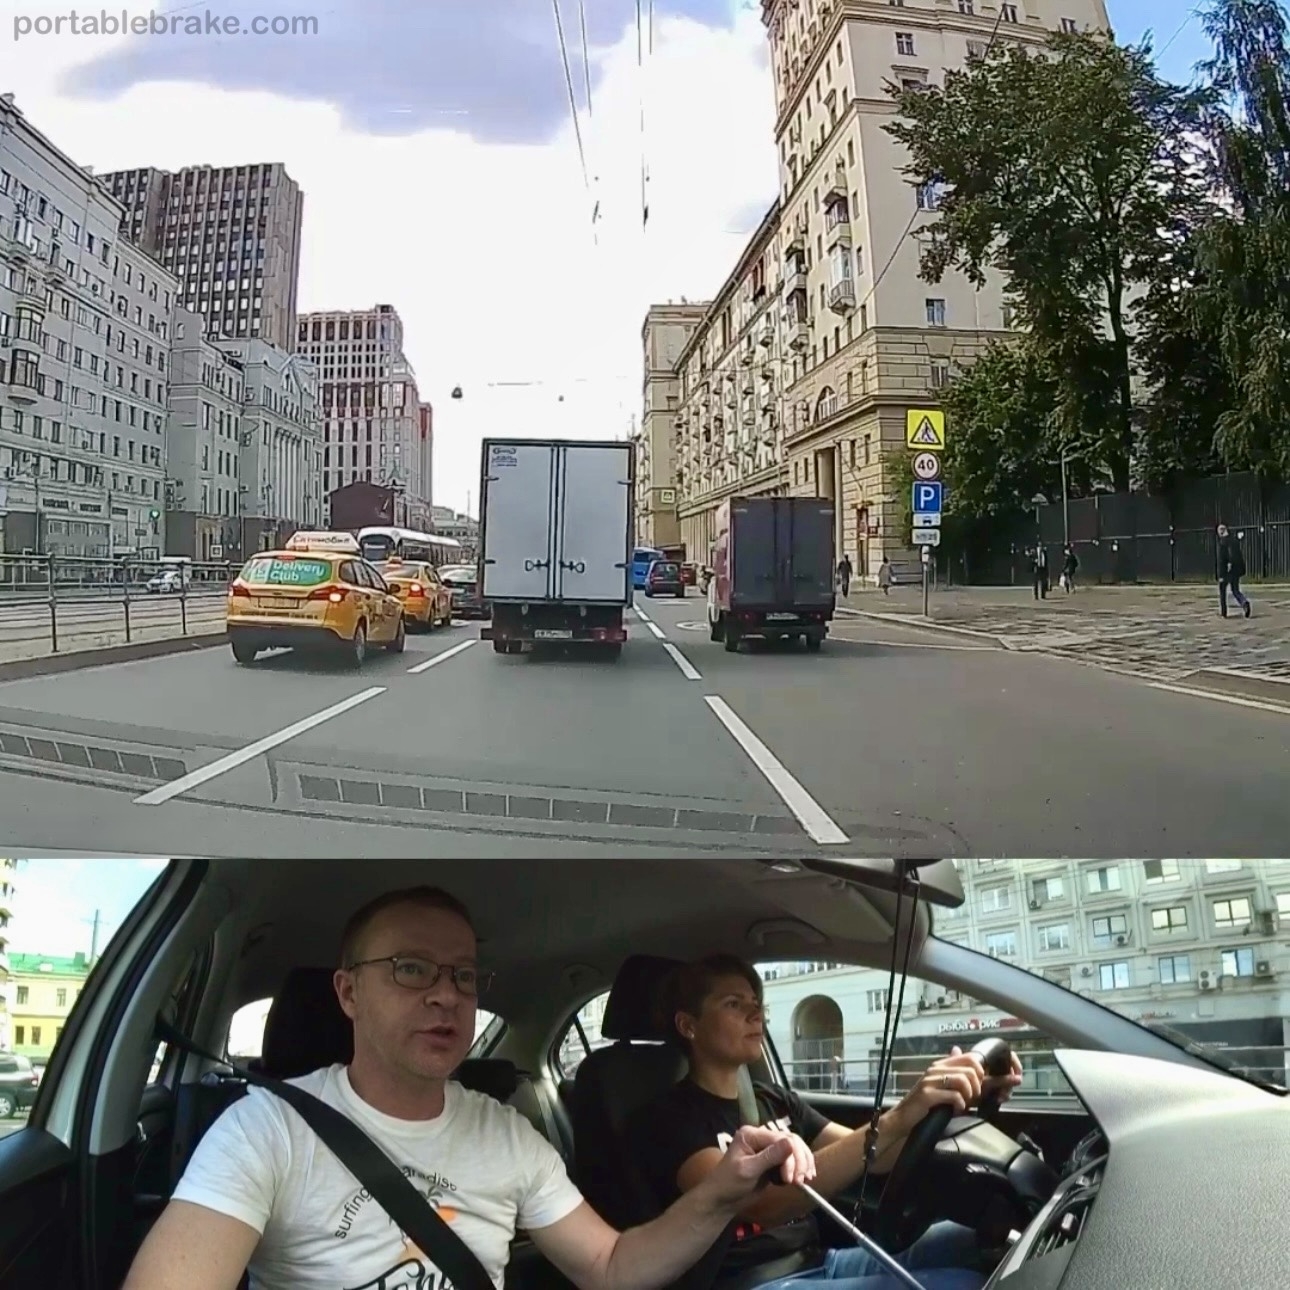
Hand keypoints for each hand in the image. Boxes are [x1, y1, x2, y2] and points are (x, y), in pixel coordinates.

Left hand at [706, 1124, 815, 1206]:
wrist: (722, 1200)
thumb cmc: (729, 1183)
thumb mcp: (748, 1170)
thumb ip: (770, 1157)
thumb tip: (791, 1143)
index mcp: (752, 1134)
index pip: (780, 1139)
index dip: (790, 1157)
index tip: (791, 1179)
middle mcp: (761, 1137)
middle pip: (790, 1141)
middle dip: (799, 1161)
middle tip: (800, 1181)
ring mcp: (768, 1149)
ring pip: (794, 1149)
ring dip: (802, 1163)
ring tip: (804, 1180)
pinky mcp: (773, 1162)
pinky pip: (791, 1160)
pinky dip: (799, 1168)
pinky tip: (802, 1178)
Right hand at [893, 1046, 1023, 1128]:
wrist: (904, 1118)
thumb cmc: (927, 1105)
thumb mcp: (943, 1087)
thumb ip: (957, 1074)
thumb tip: (960, 1052)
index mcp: (942, 1065)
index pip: (971, 1057)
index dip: (985, 1070)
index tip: (992, 1084)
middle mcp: (936, 1069)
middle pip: (971, 1068)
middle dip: (978, 1086)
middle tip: (973, 1099)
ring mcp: (931, 1080)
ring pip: (963, 1080)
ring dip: (969, 1096)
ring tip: (964, 1105)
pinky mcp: (928, 1094)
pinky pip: (954, 1095)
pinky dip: (960, 1105)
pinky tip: (956, 1110)